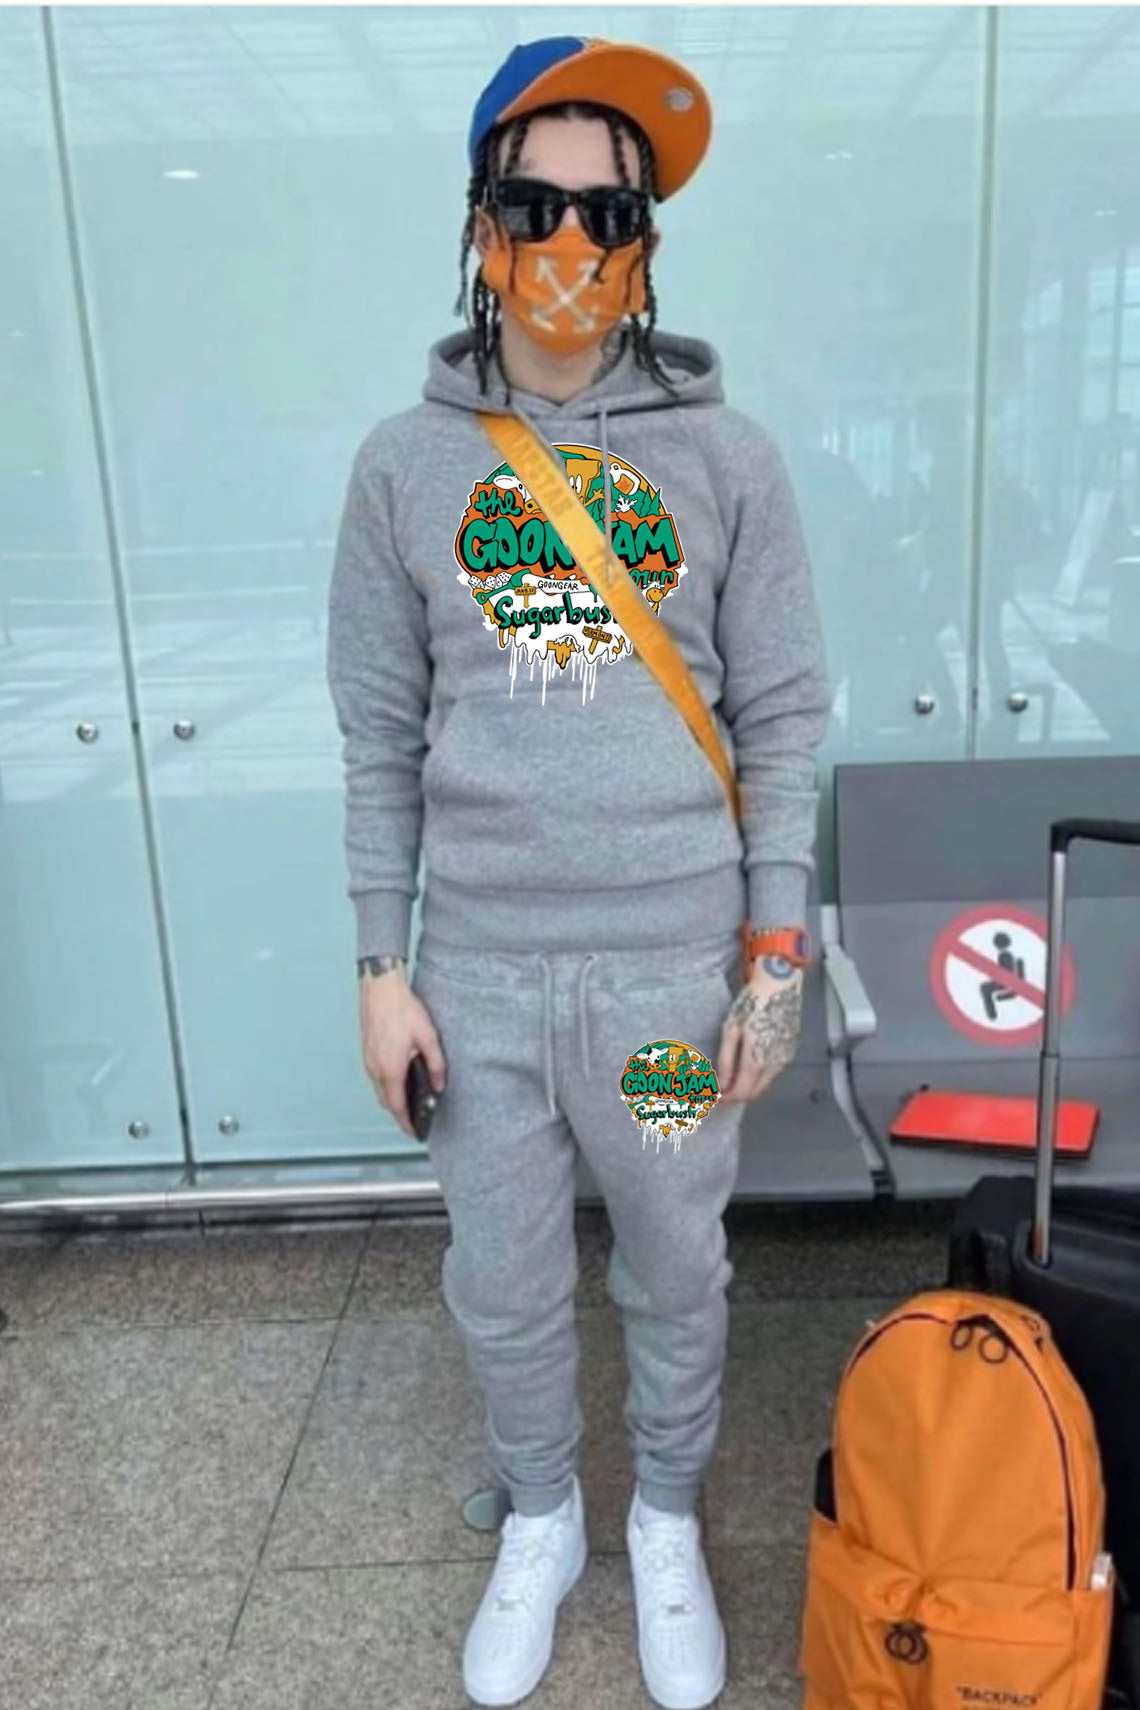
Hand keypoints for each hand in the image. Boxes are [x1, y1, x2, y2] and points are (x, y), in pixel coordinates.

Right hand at [358, 965, 446, 1138]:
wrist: (380, 989)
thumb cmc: (401, 1009)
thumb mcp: (428, 1038)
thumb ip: (436, 1065)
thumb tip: (439, 1084)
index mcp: (390, 1070)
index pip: (398, 1107)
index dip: (407, 1123)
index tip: (415, 1131)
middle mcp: (375, 1068)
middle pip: (386, 1101)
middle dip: (400, 1113)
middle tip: (414, 1118)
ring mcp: (368, 1060)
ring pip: (379, 1089)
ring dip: (392, 1098)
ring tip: (409, 1099)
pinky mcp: (367, 1051)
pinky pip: (376, 1076)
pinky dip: (386, 1084)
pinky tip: (399, 1077)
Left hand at [715, 960, 803, 1103]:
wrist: (780, 986)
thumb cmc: (752, 1003)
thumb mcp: (731, 1029)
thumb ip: (726, 1061)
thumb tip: (721, 1084)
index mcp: (757, 1060)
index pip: (742, 1093)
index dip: (727, 1098)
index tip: (714, 1095)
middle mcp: (775, 1065)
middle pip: (755, 1092)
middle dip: (737, 1094)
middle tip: (720, 1088)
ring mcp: (786, 1058)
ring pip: (765, 1083)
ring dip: (749, 1085)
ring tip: (732, 1076)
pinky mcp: (791, 1050)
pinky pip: (774, 1071)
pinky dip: (760, 1074)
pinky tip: (749, 1063)